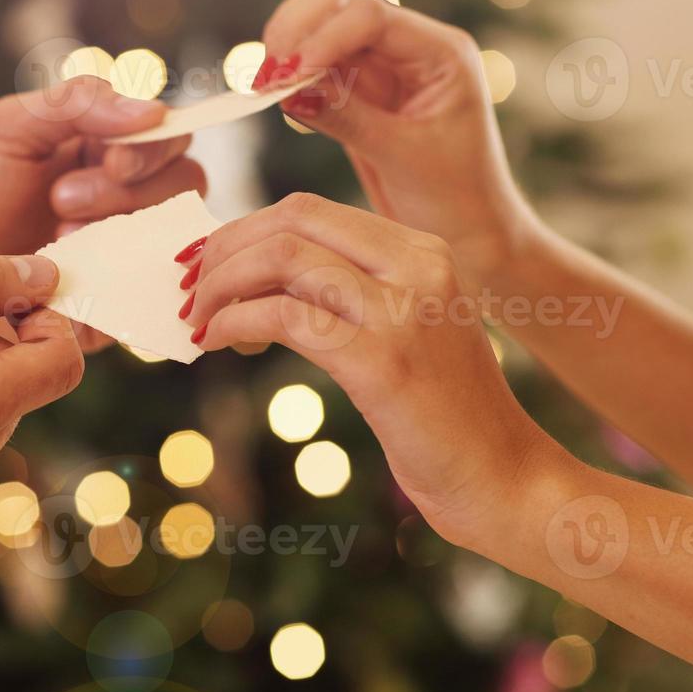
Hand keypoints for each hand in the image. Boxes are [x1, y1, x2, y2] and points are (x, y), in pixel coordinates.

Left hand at [0, 76, 204, 350]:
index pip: (170, 135)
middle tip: (61, 202)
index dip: (153, 148)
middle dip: (127, 192)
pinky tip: (75, 278)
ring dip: (121, 233)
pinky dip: (125, 283)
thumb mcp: (10, 128)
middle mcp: (132, 196)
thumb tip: (153, 111)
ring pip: (175, 235)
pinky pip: (156, 294)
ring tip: (59, 241)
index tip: (110, 161)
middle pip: (185, 184)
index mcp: (111, 146)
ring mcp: (130, 248)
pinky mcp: (121, 299)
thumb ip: (75, 103)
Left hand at [180, 193, 557, 545]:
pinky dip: (236, 322)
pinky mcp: (384, 360)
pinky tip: (217, 342)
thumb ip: (354, 297)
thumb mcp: (409, 333)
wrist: (505, 480)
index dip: (244, 229)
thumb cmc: (446, 418)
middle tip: (188, 286)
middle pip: (293, 219)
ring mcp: (405, 309)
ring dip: (222, 284)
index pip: (312, 211)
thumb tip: (261, 283)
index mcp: (424, 250)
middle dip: (225, 246)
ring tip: (197, 319)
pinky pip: (286, 317)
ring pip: (284, 258)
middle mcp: (420, 265)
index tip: (205, 262)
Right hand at [259, 0, 539, 284]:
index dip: (322, 38)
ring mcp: (384, 64)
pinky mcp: (360, 88)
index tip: (287, 76)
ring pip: (321, 25)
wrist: (471, 233)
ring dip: (288, 48)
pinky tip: (276, 96)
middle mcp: (412, 46)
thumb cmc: (455, 199)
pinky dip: (292, 73)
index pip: (371, 16)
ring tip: (265, 88)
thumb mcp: (401, 157)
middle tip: (266, 77)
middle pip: (339, 2)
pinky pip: (316, 64)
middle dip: (296, 30)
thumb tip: (290, 89)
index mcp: (440, 53)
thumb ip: (347, 118)